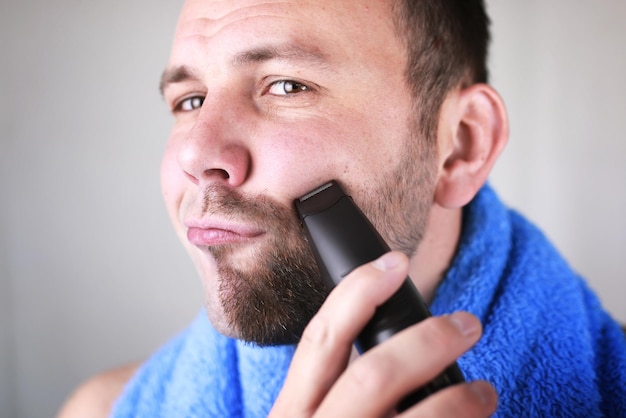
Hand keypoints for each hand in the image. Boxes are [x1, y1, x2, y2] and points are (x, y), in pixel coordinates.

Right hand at [269, 251, 496, 416]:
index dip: (357, 293)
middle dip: (428, 340)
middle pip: (375, 371)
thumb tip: (383, 352)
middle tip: (466, 324)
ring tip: (485, 392)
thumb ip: (326, 397)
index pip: (320, 340)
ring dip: (461, 399)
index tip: (393, 264)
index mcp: (291, 417)